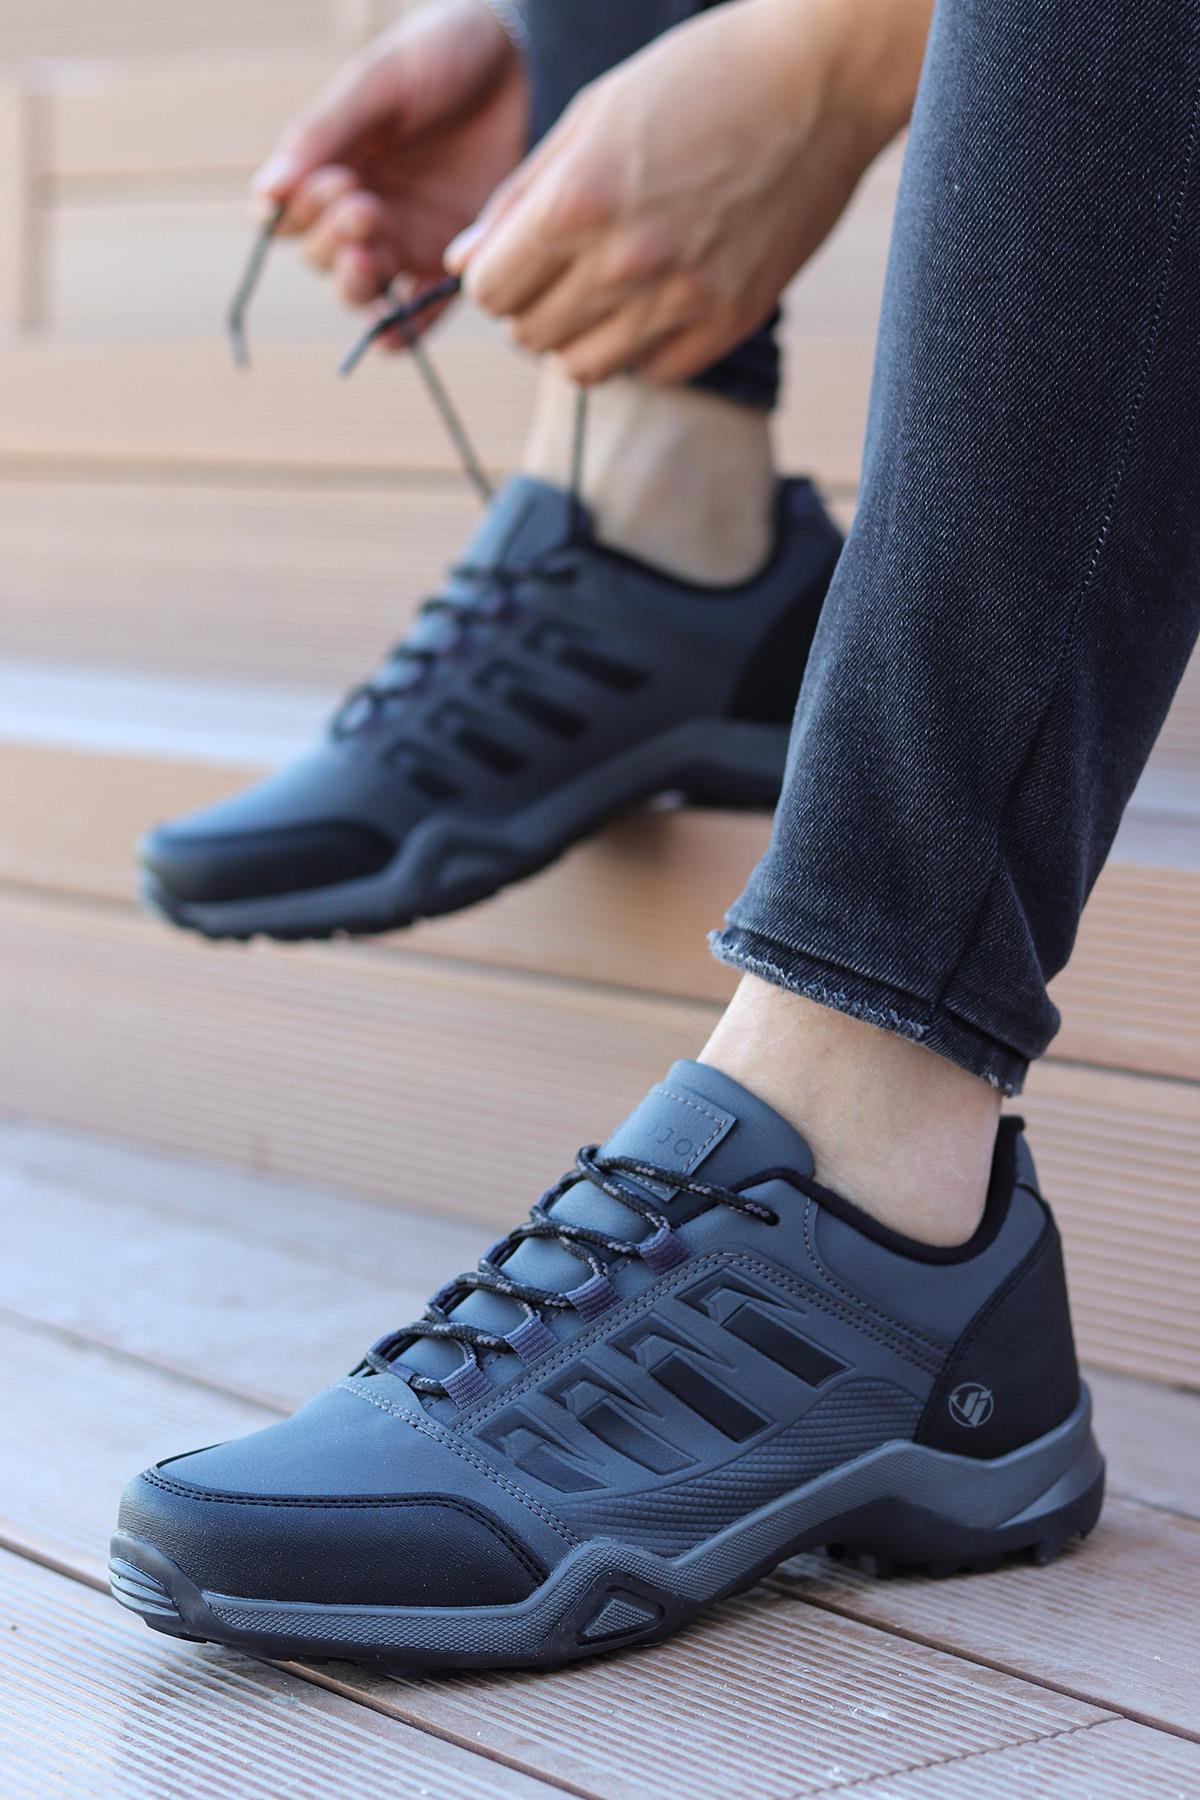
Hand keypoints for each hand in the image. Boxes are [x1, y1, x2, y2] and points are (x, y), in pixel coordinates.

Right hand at [255, 0, 527, 312]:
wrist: (525, 58)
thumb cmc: (442, 55)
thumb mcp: (378, 83)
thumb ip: (323, 135)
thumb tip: (266, 197)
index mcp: (334, 167)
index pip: (293, 218)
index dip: (300, 215)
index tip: (331, 182)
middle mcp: (365, 210)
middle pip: (324, 260)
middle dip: (333, 242)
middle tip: (363, 209)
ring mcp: (408, 240)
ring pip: (365, 288)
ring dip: (358, 283)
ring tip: (370, 252)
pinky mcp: (453, 261)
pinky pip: (421, 313)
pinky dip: (405, 332)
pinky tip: (391, 335)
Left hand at [447, 0, 927, 383]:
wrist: (822, 79)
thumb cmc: (700, 78)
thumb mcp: (593, 114)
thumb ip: (519, 196)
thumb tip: (460, 263)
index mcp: (578, 201)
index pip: (488, 291)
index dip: (491, 274)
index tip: (514, 255)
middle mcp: (624, 261)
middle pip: (529, 335)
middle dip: (531, 306)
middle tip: (562, 268)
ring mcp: (680, 298)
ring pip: (582, 368)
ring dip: (578, 335)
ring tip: (604, 290)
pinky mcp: (728, 321)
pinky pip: (651, 371)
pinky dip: (639, 348)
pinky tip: (655, 300)